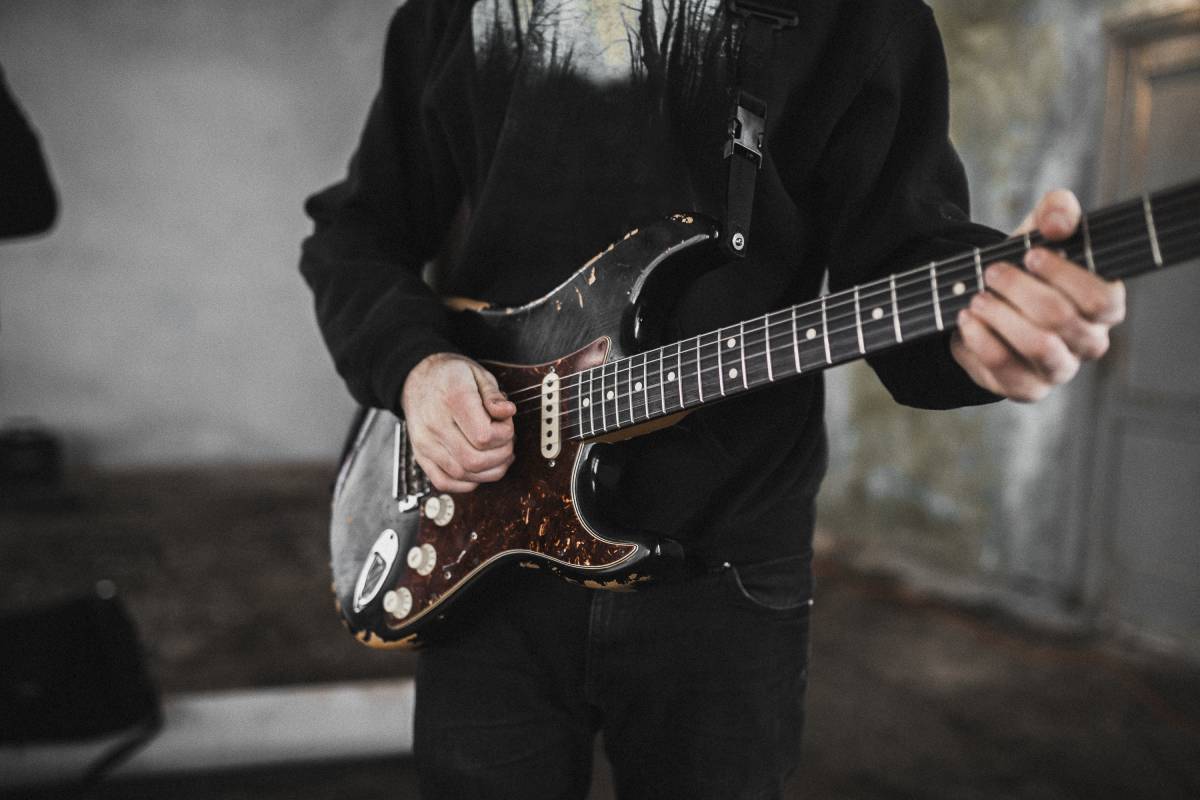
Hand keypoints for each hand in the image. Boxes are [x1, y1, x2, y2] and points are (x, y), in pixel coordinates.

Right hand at [400, 353, 515, 492]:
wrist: (418, 377)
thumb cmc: (451, 376)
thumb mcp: (478, 374)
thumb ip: (494, 395)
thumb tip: (508, 412)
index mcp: (452, 400)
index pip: (484, 436)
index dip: (504, 435)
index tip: (506, 424)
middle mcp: (434, 425)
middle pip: (474, 460)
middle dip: (500, 456)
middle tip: (506, 442)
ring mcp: (425, 443)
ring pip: (462, 475)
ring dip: (488, 471)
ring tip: (497, 454)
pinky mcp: (420, 455)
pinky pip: (443, 482)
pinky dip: (466, 482)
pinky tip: (478, 469)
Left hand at [951, 189, 1125, 401]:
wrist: (990, 304)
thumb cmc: (1026, 268)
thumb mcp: (1039, 232)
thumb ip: (1057, 211)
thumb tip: (1058, 222)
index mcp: (1104, 306)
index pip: (1102, 299)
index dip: (1065, 275)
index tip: (1030, 254)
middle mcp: (1089, 343)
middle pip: (1061, 318)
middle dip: (1018, 289)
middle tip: (992, 272)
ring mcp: (1058, 370)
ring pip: (1038, 346)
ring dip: (1000, 316)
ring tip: (975, 298)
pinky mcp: (1025, 388)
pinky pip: (1005, 369)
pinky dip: (980, 341)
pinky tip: (966, 320)